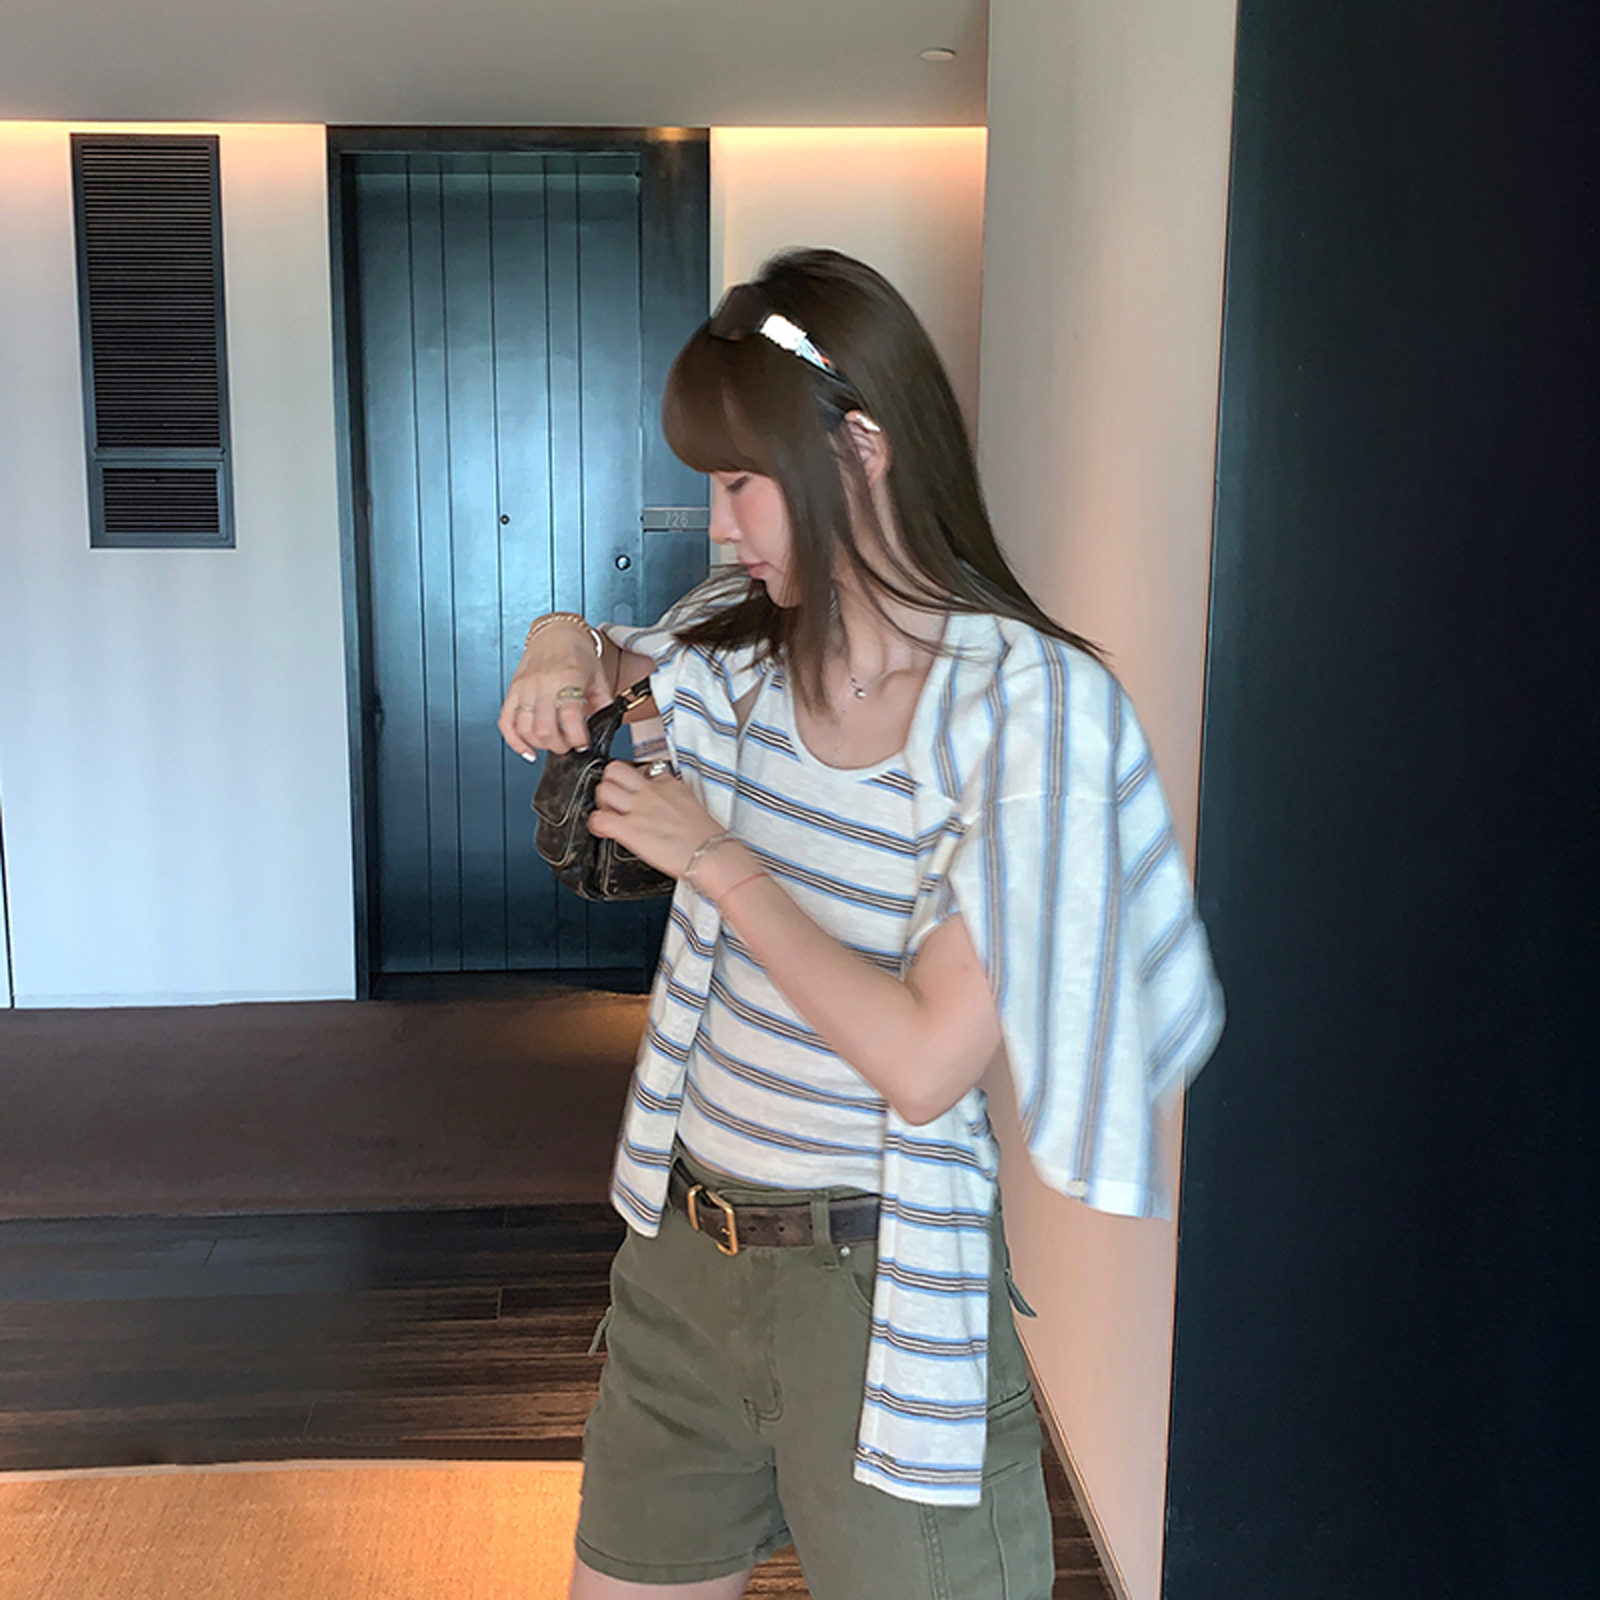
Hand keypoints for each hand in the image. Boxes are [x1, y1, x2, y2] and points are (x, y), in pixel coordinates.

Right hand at [497, 618, 610, 756]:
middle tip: (569, 744)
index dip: (578, 738)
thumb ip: (605, 704)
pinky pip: (506, 722)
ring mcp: (525, 688)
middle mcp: (543, 684)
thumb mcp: (598, 678)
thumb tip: (608, 726)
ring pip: (524, 729)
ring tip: (552, 742)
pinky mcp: (513, 690)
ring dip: (540, 744)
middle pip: (544, 729)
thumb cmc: (577, 653)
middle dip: (559, 746)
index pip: (570, 717)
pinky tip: (527, 749)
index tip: (583, 743)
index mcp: (567, 679)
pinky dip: (514, 741)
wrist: (557, 632)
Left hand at [587, 761, 724, 879]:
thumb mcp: (691, 804)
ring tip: (609, 814)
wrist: (710, 855)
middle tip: (614, 800)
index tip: (633, 792)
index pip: (641, 769)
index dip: (632, 782)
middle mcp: (651, 791)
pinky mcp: (629, 829)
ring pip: (603, 788)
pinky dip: (596, 824)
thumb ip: (672, 798)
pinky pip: (598, 819)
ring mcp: (639, 809)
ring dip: (601, 802)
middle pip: (615, 769)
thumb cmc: (706, 837)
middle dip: (609, 783)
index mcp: (669, 783)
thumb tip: (661, 806)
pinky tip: (603, 831)